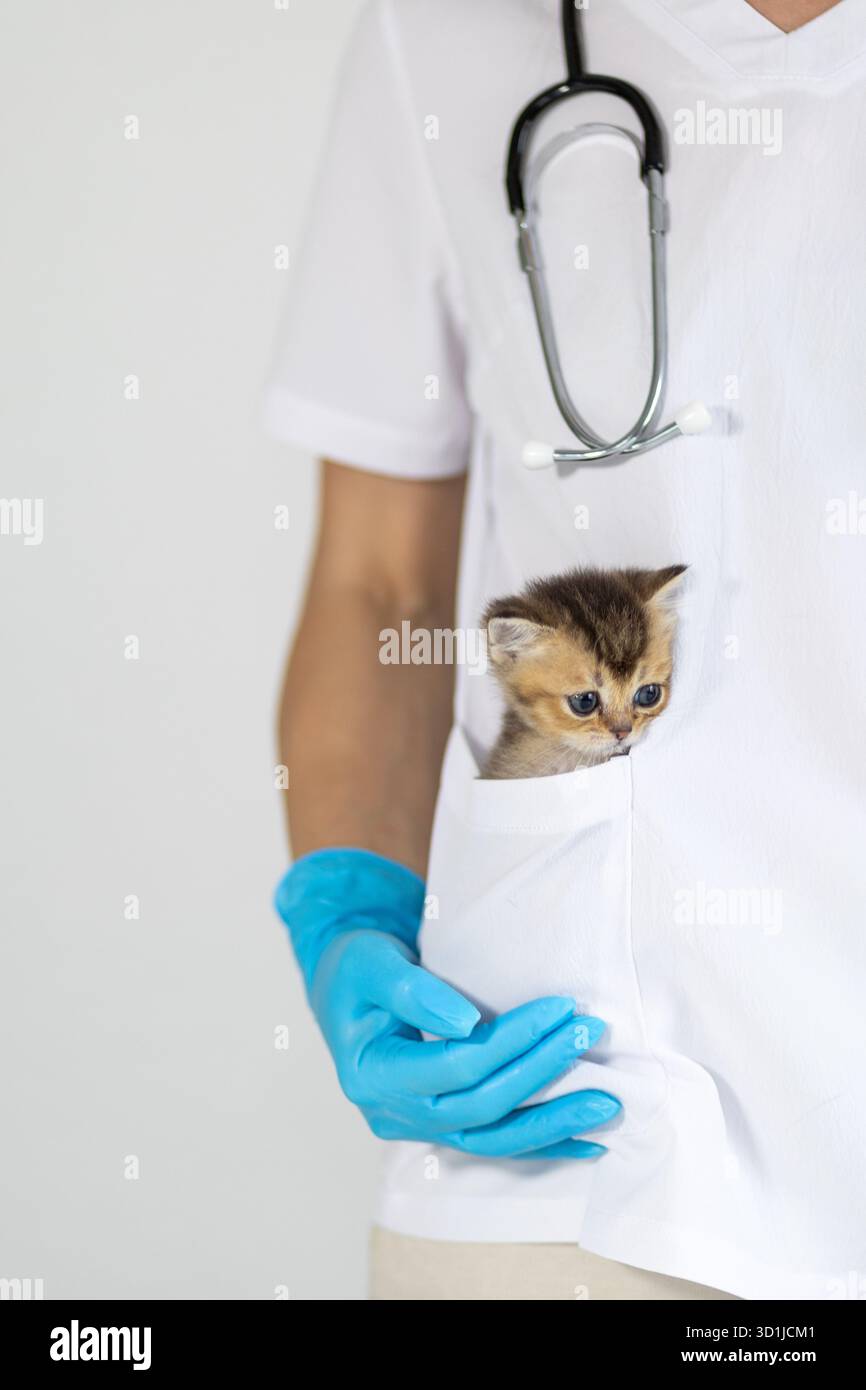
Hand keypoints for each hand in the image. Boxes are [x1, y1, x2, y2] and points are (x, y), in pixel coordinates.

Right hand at [275, 848, 620, 1158]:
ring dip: (552, 1123)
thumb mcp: (371, 962)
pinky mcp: (442, 1123)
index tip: (558, 1009)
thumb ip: (412, 990)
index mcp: (370, 1075)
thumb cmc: (356, 966)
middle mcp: (393, 1114)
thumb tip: (466, 1022)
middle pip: (481, 1106)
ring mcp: (417, 1126)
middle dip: (541, 1073)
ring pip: (493, 1139)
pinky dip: (542, 1142)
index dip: (511, 1040)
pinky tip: (588, 1143)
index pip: (455, 1066)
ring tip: (606, 1106)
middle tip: (589, 1036)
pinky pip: (496, 1142)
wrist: (345, 984)